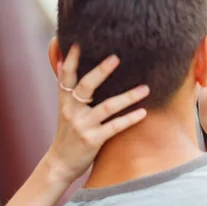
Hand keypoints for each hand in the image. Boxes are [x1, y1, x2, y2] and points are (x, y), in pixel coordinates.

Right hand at [46, 44, 149, 180]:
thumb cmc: (67, 134)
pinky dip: (129, 119)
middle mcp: (72, 111)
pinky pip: (114, 127)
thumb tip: (64, 61)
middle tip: (116, 57)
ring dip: (128, 96)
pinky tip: (143, 112)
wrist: (60, 164)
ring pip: (107, 107)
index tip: (79, 41)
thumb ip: (68, 89)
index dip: (72, 59)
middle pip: (86, 86)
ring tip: (146, 88)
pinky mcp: (93, 140)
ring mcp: (82, 126)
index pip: (67, 76)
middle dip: (101, 71)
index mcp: (65, 101)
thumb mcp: (64, 110)